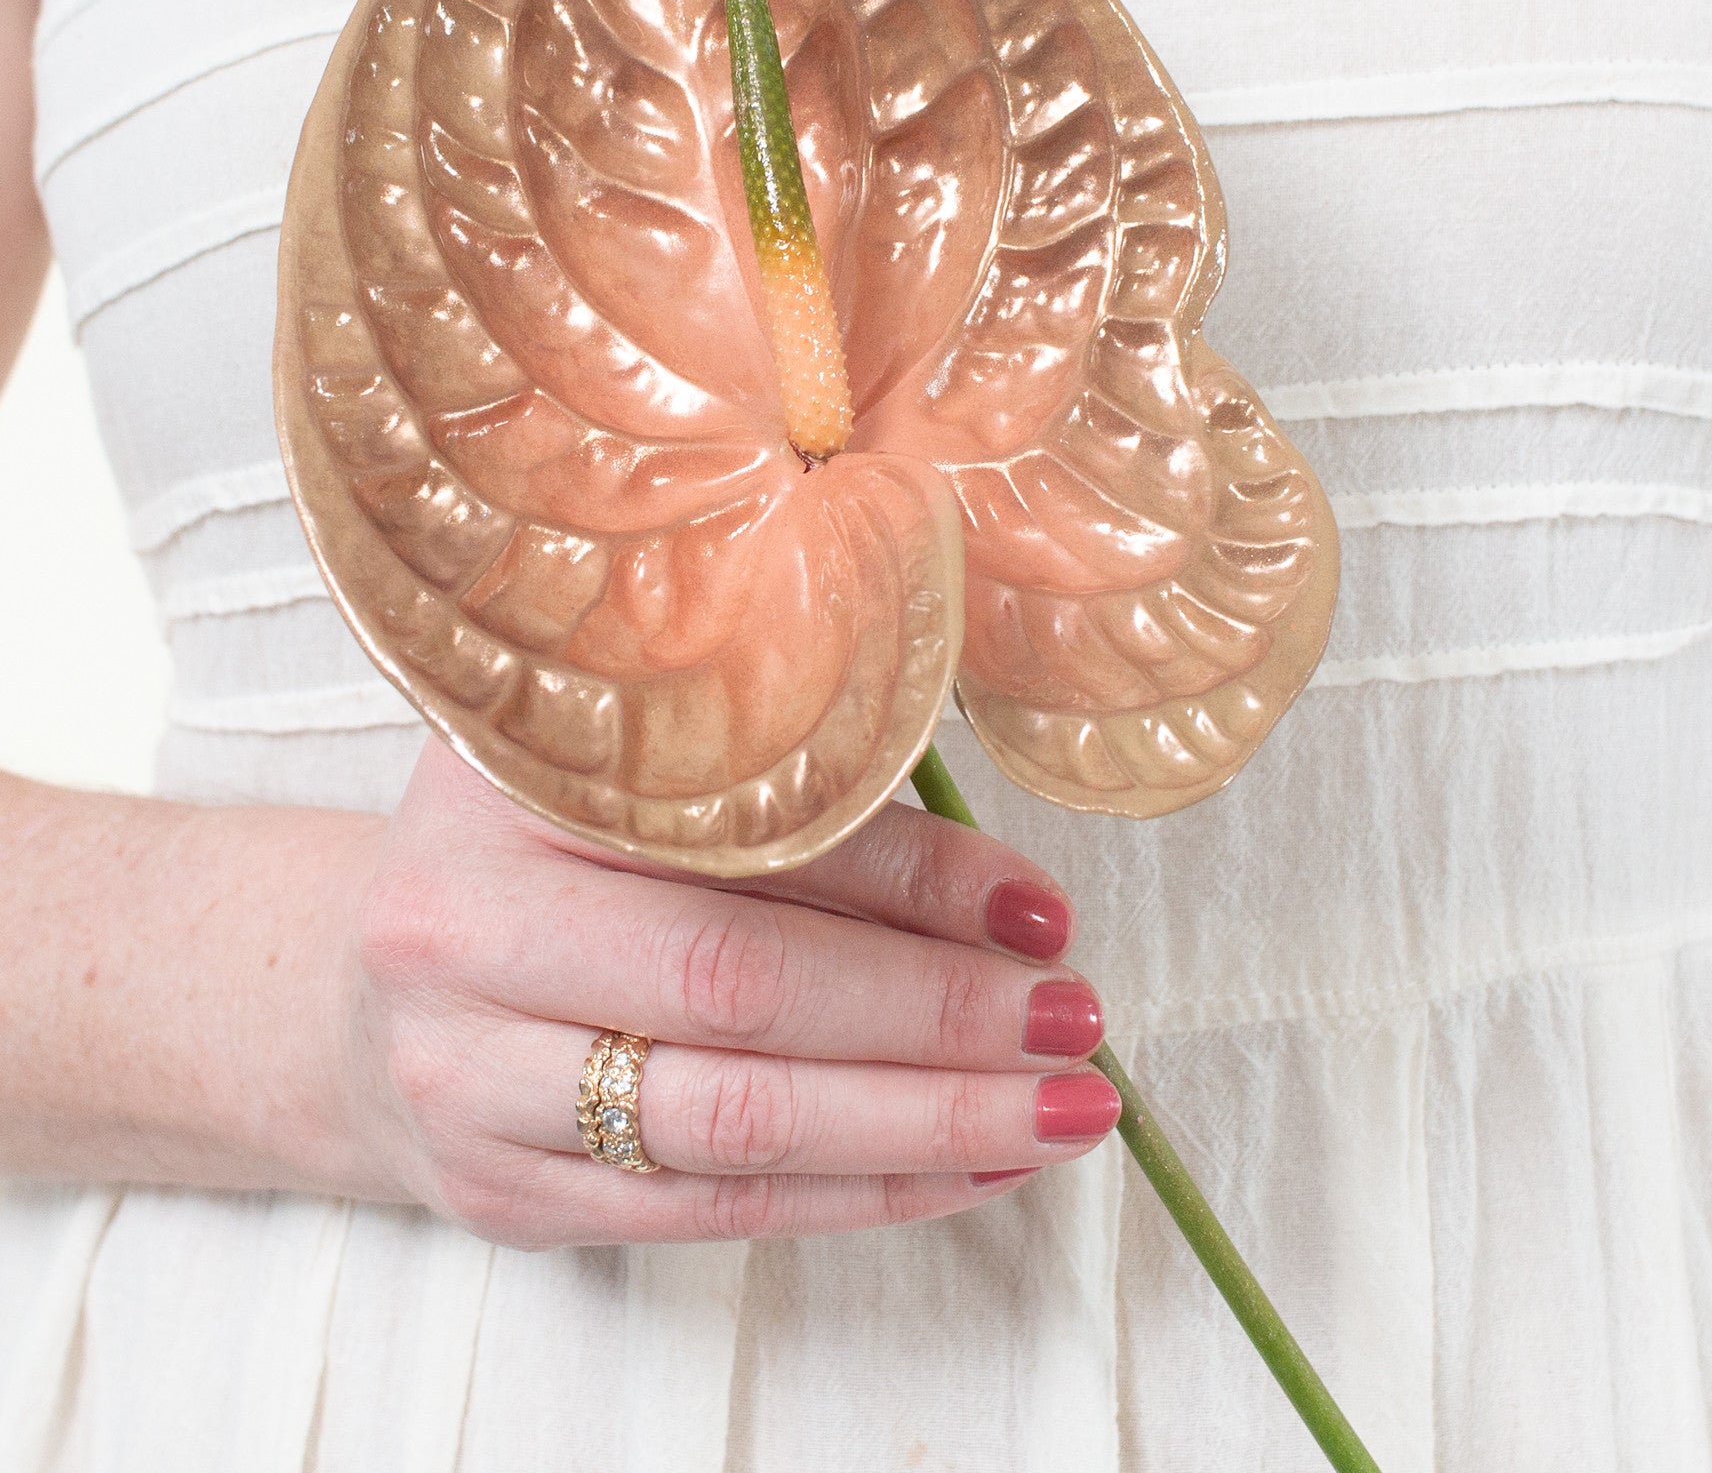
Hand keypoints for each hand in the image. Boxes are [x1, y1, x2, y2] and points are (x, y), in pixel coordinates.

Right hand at [346, 737, 1119, 1247]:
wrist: (364, 990)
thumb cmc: (539, 855)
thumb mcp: (629, 772)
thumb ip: (781, 792)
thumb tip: (1006, 888)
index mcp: (508, 785)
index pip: (743, 841)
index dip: (911, 879)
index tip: (1040, 906)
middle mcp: (463, 933)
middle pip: (738, 992)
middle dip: (935, 1017)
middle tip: (1075, 1021)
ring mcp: (471, 1082)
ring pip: (737, 1124)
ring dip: (926, 1125)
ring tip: (1062, 1111)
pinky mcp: (506, 1196)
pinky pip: (714, 1211)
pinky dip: (863, 1193)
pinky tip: (970, 1168)